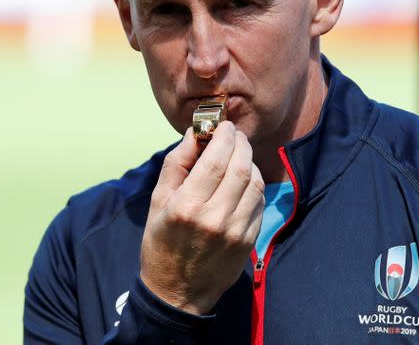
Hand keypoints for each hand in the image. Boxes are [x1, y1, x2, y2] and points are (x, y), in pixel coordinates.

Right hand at [139, 121, 264, 314]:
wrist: (177, 293)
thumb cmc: (162, 242)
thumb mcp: (158, 201)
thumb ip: (177, 163)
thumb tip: (195, 133)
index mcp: (187, 206)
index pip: (217, 159)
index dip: (225, 137)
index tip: (224, 126)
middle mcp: (215, 218)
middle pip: (241, 167)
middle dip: (240, 144)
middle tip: (234, 136)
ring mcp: (236, 231)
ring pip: (256, 183)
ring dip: (250, 162)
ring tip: (239, 156)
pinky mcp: (249, 241)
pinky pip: (260, 202)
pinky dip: (254, 185)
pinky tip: (243, 181)